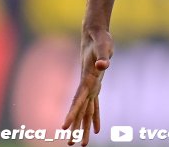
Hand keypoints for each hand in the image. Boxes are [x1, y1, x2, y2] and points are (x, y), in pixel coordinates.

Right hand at [62, 29, 113, 145]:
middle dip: (76, 128)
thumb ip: (103, 56)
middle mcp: (87, 87)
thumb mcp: (103, 46)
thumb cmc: (100, 39)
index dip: (71, 114)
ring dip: (84, 128)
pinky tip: (97, 129)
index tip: (64, 128)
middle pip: (80, 111)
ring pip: (86, 112)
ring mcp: (91, 87)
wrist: (95, 34)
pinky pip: (95, 106)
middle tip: (72, 145)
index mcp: (87, 80)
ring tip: (83, 144)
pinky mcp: (96, 86)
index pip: (77, 101)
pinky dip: (96, 118)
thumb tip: (103, 65)